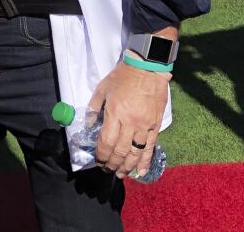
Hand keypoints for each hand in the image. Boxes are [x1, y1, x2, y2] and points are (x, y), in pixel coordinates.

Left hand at [88, 59, 169, 178]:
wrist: (148, 67)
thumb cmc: (123, 76)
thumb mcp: (103, 88)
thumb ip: (94, 107)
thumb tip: (88, 125)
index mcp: (114, 113)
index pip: (106, 141)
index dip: (101, 155)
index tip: (98, 161)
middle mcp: (130, 122)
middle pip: (120, 150)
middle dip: (112, 164)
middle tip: (107, 170)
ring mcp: (144, 125)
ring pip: (135, 153)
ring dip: (127, 166)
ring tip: (120, 175)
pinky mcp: (155, 126)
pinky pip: (150, 147)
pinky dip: (145, 161)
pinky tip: (141, 171)